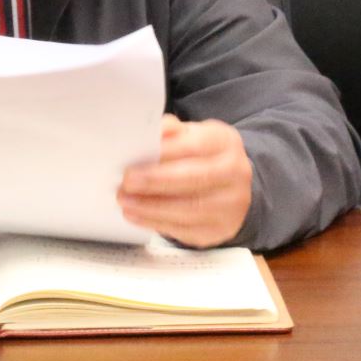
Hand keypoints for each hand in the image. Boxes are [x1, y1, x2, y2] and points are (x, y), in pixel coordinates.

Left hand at [118, 114, 252, 247]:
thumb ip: (172, 133)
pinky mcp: (218, 229)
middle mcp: (235, 174)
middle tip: (127, 181)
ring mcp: (230, 205)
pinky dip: (156, 222)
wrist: (230, 187)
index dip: (166, 152)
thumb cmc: (203, 156)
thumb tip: (157, 130)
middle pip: (194, 179)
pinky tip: (137, 214)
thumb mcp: (193, 136)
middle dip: (155, 181)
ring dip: (151, 206)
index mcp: (225, 144)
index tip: (137, 155)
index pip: (196, 146)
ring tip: (125, 200)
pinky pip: (185, 229)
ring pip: (189, 209)